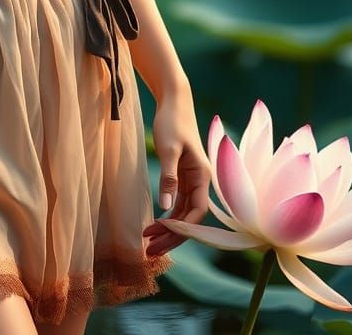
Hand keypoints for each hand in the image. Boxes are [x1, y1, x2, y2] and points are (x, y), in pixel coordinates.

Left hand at [142, 89, 210, 257]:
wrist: (173, 100)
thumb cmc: (172, 121)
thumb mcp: (168, 149)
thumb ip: (168, 177)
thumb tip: (166, 206)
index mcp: (203, 176)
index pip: (197, 213)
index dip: (181, 229)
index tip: (160, 237)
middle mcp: (202, 180)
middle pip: (190, 217)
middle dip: (172, 236)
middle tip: (151, 251)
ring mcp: (193, 178)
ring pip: (184, 212)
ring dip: (168, 228)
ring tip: (147, 241)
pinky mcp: (183, 174)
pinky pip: (179, 202)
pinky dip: (168, 214)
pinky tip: (155, 224)